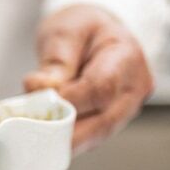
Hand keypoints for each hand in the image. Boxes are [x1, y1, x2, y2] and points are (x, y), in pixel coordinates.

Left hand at [23, 5, 153, 153]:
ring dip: (66, 140)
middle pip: (104, 121)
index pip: (102, 88)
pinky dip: (69, 139)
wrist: (95, 35)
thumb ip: (56, 61)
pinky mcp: (113, 121)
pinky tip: (47, 138)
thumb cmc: (82, 29)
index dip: (71, 101)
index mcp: (127, 57)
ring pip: (98, 135)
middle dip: (66, 132)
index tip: (43, 100)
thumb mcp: (65, 32)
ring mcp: (127, 108)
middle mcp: (135, 87)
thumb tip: (41, 89)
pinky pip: (92, 137)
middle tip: (34, 135)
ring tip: (37, 137)